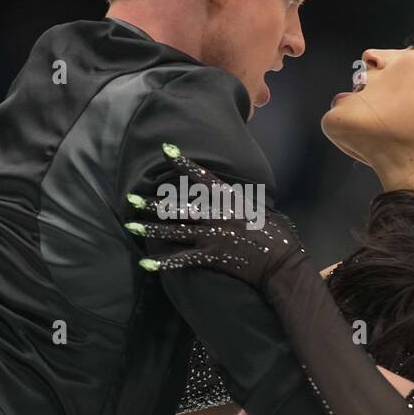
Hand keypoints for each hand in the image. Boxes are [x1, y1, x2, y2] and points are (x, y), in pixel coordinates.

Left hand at [122, 142, 306, 288]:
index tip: (166, 150)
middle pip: (178, 206)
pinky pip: (182, 260)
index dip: (182, 163)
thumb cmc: (279, 237)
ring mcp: (213, 236)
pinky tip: (146, 263)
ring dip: (150, 229)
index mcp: (230, 199)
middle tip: (131, 198)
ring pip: (174, 231)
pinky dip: (163, 263)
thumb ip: (244, 203)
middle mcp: (217, 215)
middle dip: (152, 203)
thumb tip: (237, 198)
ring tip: (131, 225)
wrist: (282, 263)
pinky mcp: (212, 257)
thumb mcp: (263, 210)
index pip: (202, 177)